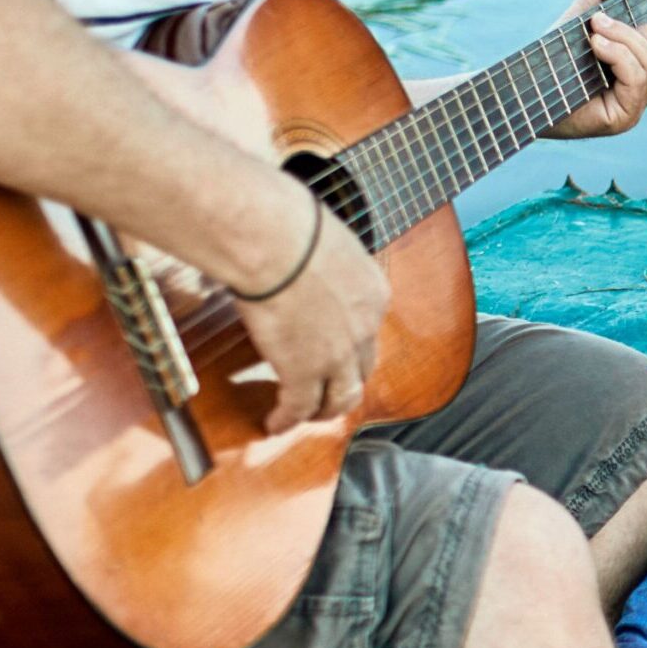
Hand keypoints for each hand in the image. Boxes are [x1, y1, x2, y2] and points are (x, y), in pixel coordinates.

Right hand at [232, 186, 389, 434]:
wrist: (275, 239)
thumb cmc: (288, 223)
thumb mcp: (321, 238)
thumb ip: (317, 256)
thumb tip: (294, 250)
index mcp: (372, 292)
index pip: (368, 329)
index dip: (352, 345)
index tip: (335, 350)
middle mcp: (365, 328)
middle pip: (362, 369)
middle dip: (346, 384)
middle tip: (328, 392)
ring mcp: (337, 355)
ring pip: (339, 398)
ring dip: (323, 411)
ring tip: (306, 417)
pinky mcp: (304, 372)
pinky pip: (298, 407)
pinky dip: (286, 420)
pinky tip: (273, 424)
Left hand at [545, 0, 646, 139]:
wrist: (524, 85)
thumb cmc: (553, 56)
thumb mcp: (580, 15)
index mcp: (641, 70)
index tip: (632, 10)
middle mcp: (643, 91)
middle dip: (646, 30)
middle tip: (604, 22)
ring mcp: (635, 107)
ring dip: (624, 38)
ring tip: (594, 33)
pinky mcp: (622, 118)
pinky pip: (637, 78)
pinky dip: (618, 54)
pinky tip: (595, 46)